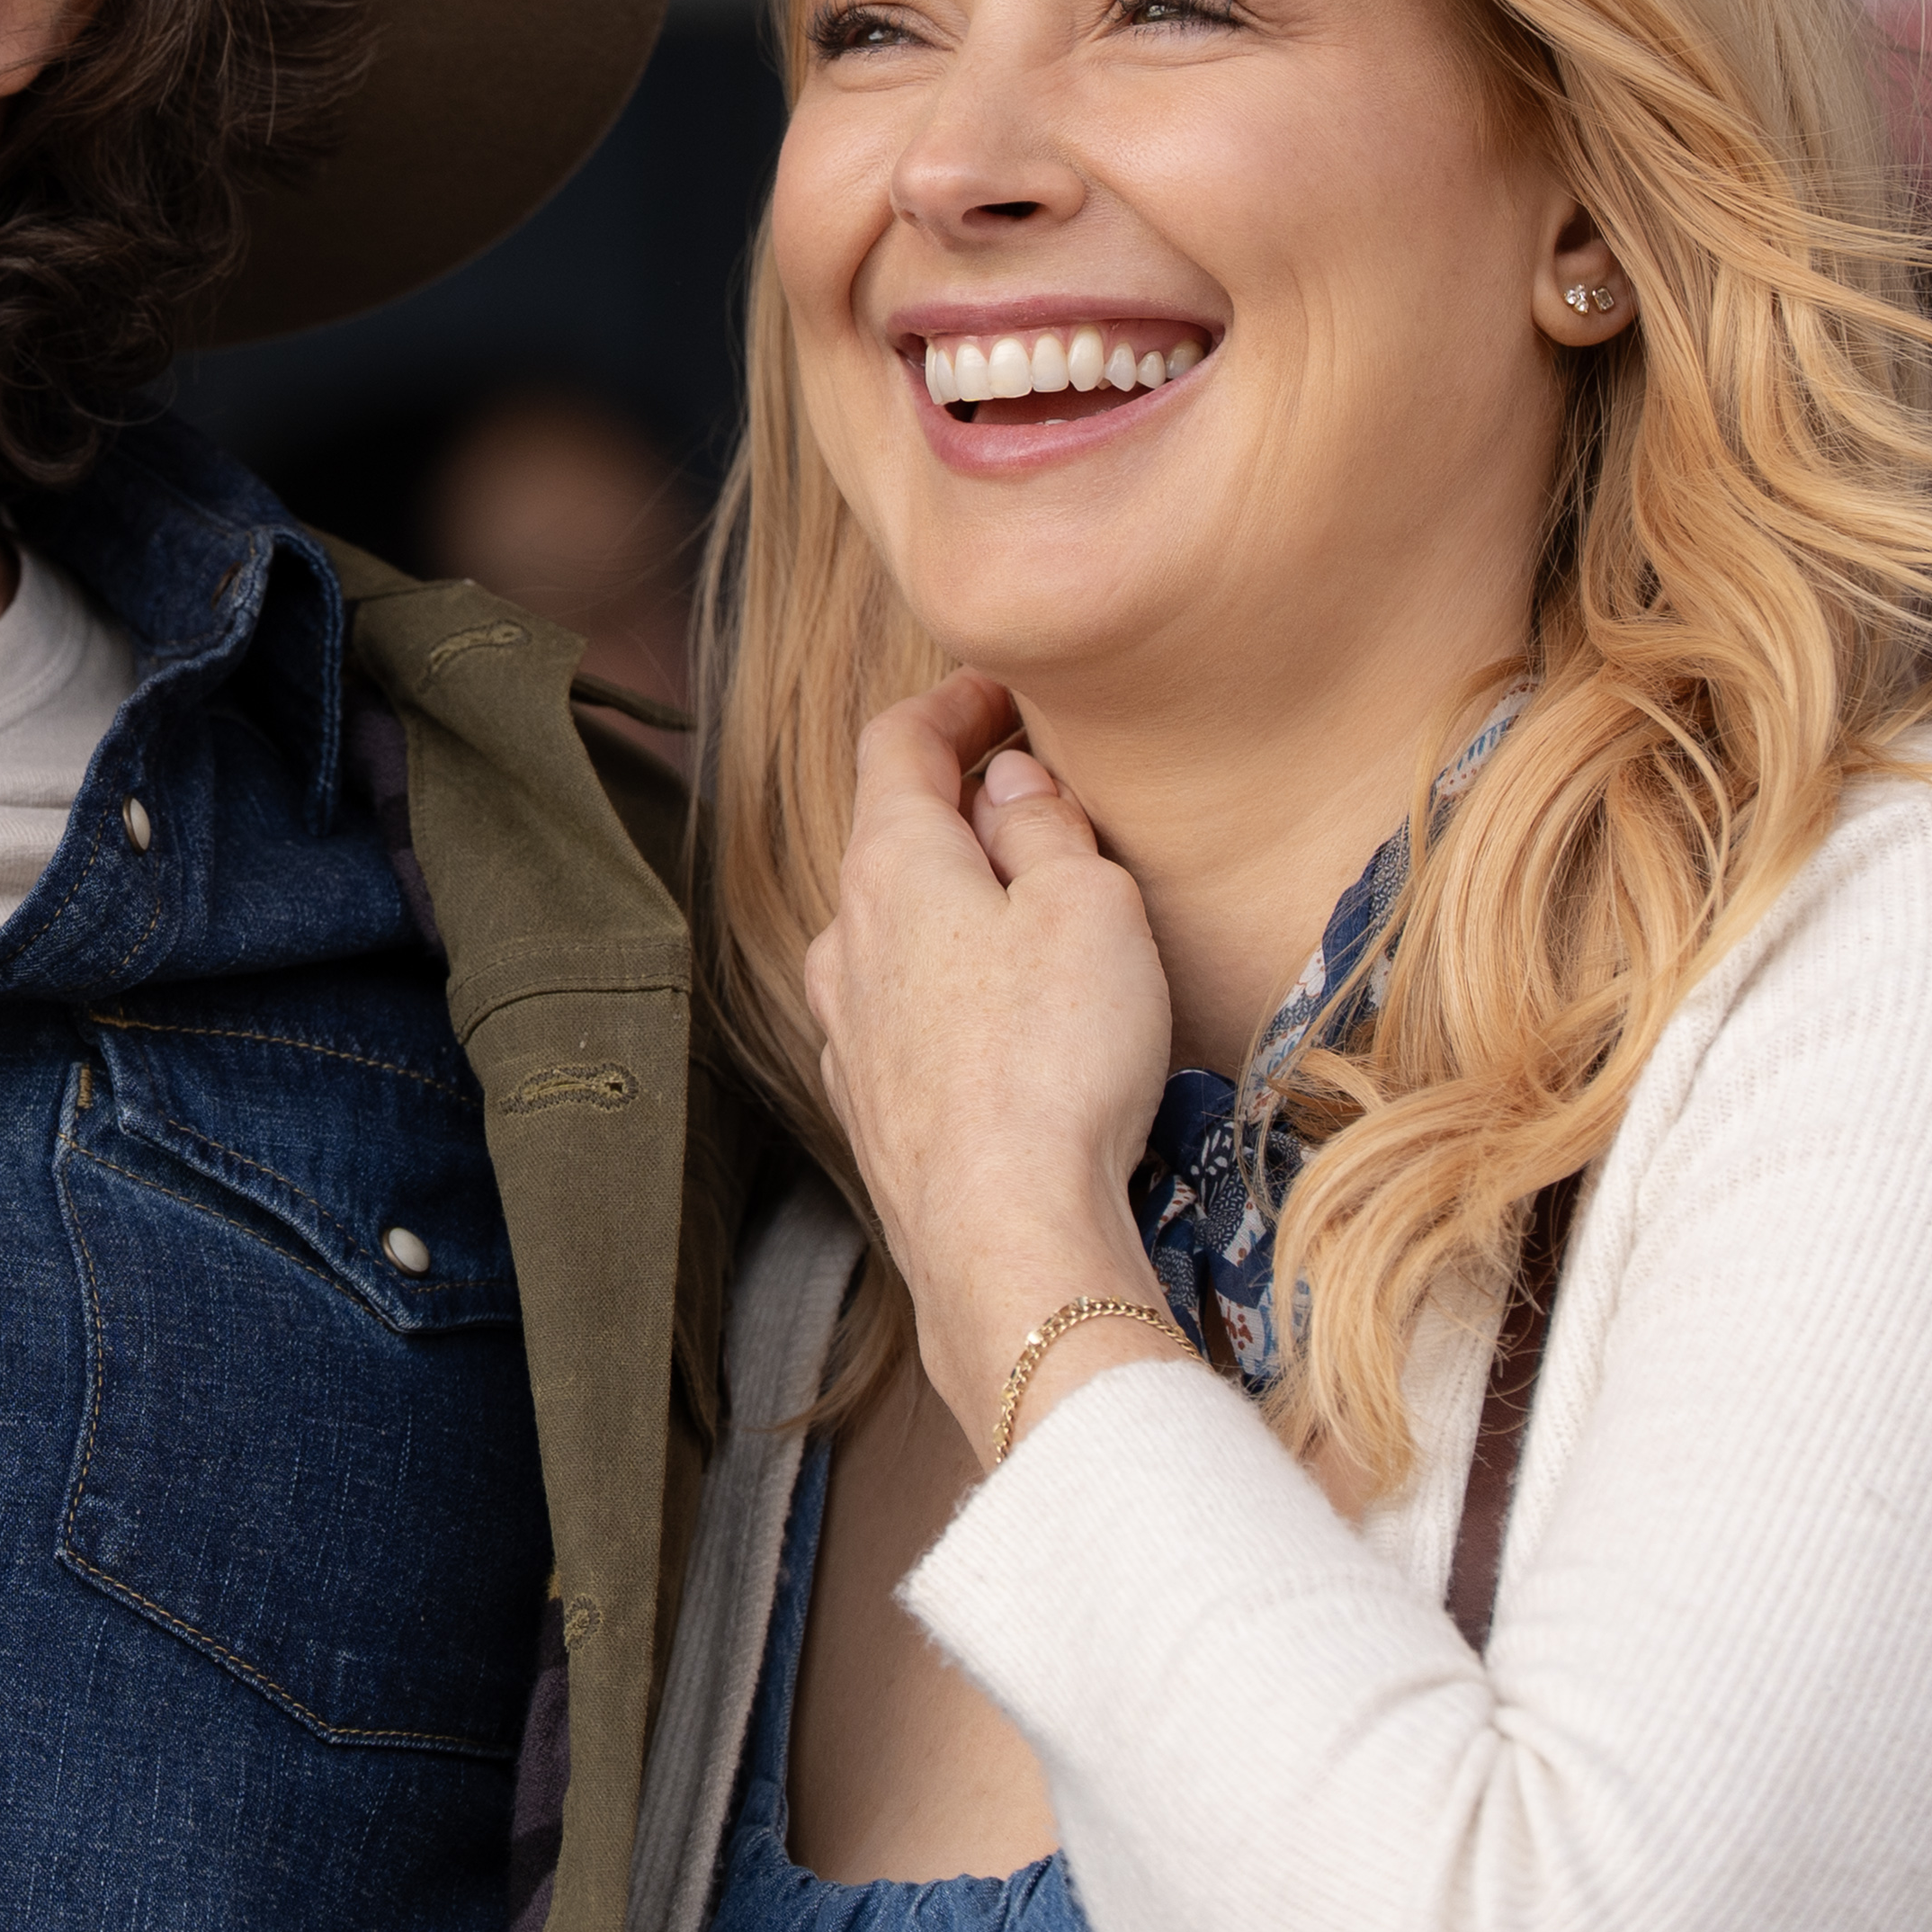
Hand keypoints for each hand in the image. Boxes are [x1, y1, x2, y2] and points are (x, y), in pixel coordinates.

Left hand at [795, 675, 1183, 1444]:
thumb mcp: (1086, 905)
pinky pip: (906, 1011)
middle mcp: (846, 940)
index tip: (1000, 693)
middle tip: (1035, 791)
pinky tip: (1006, 1013)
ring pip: (894, 930)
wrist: (1006, 1238)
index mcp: (890, 867)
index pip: (895, 744)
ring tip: (1033, 905)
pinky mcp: (873, 1106)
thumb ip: (1044, 826)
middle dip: (960, 805)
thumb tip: (1008, 783)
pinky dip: (950, 982)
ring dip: (954, 901)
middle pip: (891, 837)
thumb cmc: (1055, 1059)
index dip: (951, 704)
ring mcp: (849, 1030)